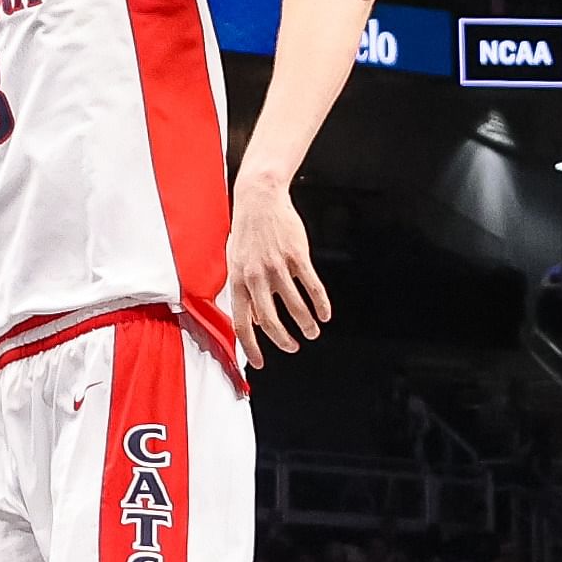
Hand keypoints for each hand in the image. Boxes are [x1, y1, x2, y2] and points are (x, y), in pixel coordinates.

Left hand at [217, 169, 329, 365]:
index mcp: (238, 281)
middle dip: (283, 340)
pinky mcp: (296, 256)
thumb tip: (257, 319)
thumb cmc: (246, 232)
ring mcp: (277, 267)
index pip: (242, 323)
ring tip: (311, 332)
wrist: (259, 199)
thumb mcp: (237, 262)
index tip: (261, 362)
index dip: (252, 347)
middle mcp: (256, 277)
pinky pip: (311, 286)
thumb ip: (245, 291)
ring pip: (295, 306)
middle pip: (270, 321)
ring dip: (305, 324)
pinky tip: (324, 313)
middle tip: (292, 347)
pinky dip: (320, 304)